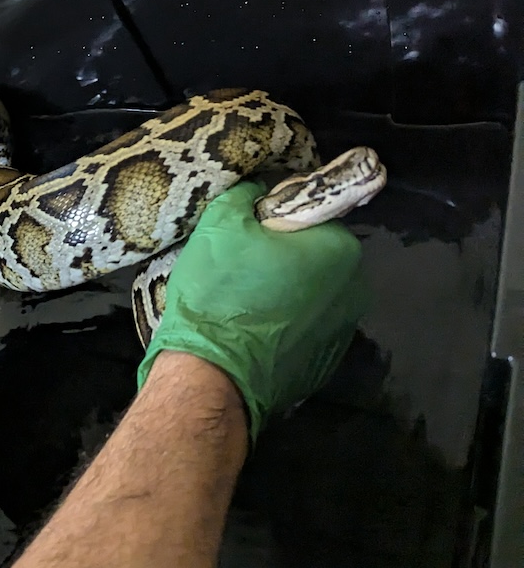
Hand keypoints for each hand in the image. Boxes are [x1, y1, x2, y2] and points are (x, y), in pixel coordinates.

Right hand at [137, 181, 364, 444]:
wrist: (212, 377)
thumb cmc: (220, 292)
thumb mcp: (219, 225)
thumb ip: (244, 195)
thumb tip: (256, 190)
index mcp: (339, 249)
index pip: (311, 215)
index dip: (275, 219)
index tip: (247, 231)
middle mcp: (355, 290)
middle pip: (314, 257)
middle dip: (283, 256)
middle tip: (240, 264)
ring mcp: (343, 334)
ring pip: (310, 295)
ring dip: (283, 291)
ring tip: (242, 300)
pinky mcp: (324, 366)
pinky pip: (304, 330)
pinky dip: (282, 326)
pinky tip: (250, 330)